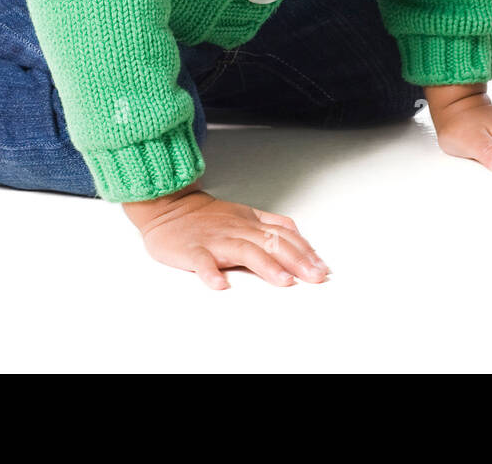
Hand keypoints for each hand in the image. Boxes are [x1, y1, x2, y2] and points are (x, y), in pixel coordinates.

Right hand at [124, 186, 331, 289]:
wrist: (169, 207)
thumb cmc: (208, 216)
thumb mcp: (244, 215)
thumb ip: (271, 224)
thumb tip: (300, 237)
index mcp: (250, 223)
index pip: (283, 235)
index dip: (304, 251)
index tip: (322, 267)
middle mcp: (237, 230)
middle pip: (271, 242)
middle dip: (296, 260)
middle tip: (315, 277)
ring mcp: (215, 240)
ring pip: (244, 250)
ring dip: (266, 266)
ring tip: (283, 281)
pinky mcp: (192, 250)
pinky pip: (202, 261)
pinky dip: (211, 273)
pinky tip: (220, 285)